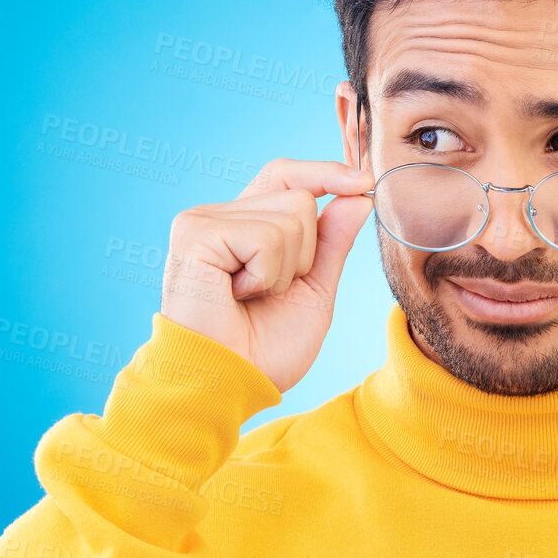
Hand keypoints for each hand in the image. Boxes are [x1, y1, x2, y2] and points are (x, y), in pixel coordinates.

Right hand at [159, 158, 374, 391]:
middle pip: (300, 197)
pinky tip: (235, 296)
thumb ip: (333, 242)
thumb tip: (360, 195)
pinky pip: (266, 237)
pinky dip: (266, 275)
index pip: (287, 176)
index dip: (325, 173)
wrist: (228, 384)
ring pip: (290, 216)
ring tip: (250, 298)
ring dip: (285, 270)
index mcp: (243, 225)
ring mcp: (202, 221)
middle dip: (306, 254)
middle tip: (269, 293)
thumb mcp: (314, 290)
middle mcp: (218, 215)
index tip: (364, 180)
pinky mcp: (194, 234)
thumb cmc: (264, 349)